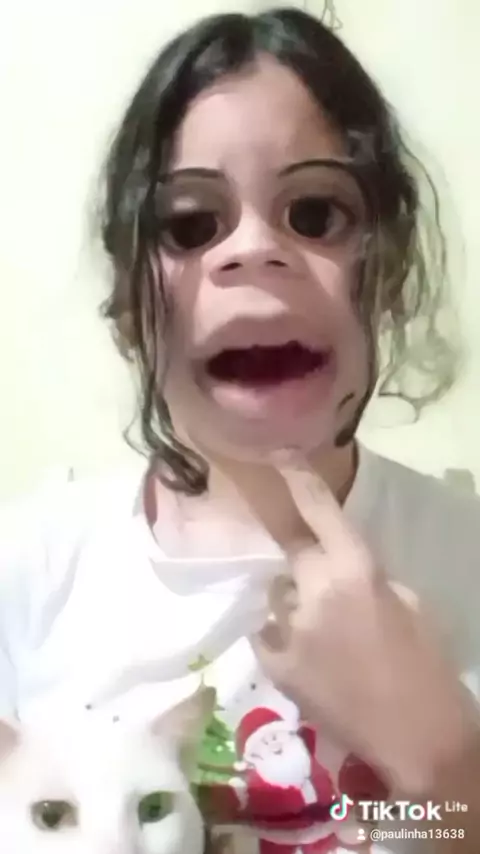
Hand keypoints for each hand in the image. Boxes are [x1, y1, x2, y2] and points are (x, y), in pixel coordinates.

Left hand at [251, 455, 479, 797]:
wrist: (417, 736)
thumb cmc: (426, 664)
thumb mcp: (408, 602)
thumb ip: (364, 575)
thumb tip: (335, 566)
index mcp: (356, 569)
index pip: (318, 509)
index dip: (297, 477)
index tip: (277, 453)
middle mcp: (315, 589)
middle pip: (293, 551)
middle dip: (306, 558)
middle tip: (324, 579)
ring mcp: (290, 627)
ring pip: (280, 594)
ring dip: (297, 602)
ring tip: (327, 637)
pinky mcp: (274, 662)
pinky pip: (268, 631)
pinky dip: (284, 636)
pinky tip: (312, 659)